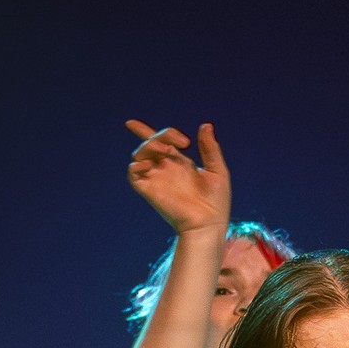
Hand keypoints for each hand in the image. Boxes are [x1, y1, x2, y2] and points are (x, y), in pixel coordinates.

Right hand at [125, 119, 229, 233]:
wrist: (208, 223)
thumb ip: (210, 148)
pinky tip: (148, 164)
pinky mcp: (150, 190)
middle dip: (162, 136)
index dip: (143, 130)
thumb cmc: (216, 202)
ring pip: (139, 154)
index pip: (158, 142)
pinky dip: (136, 165)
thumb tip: (206, 125)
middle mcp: (165, 169)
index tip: (131, 123)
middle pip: (150, 143)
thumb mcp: (217, 170)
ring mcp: (156, 179)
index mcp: (179, 163)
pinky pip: (133, 174)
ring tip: (165, 150)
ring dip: (149, 146)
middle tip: (182, 143)